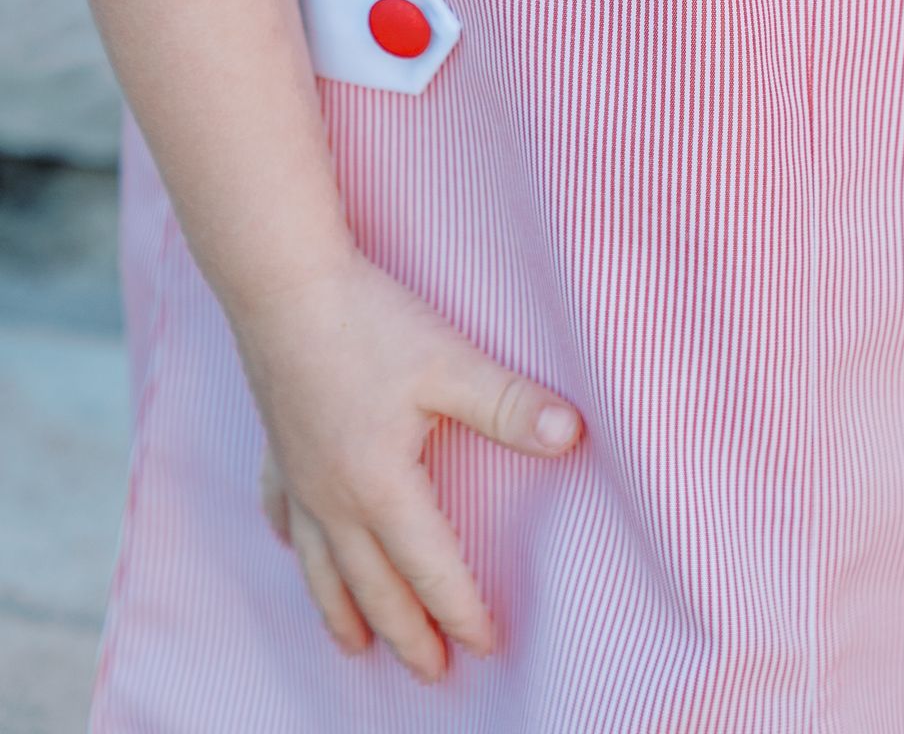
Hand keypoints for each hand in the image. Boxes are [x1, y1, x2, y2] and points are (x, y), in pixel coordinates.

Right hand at [231, 247, 582, 680]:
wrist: (281, 283)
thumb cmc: (368, 320)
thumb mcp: (451, 361)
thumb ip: (510, 404)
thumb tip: (573, 434)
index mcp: (381, 486)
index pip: (431, 568)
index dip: (462, 609)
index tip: (487, 644)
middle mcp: (334, 498)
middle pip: (374, 586)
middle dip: (407, 634)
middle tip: (433, 674)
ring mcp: (297, 477)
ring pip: (321, 568)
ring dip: (344, 612)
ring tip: (357, 648)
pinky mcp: (276, 447)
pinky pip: (283, 517)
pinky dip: (296, 549)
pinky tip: (296, 551)